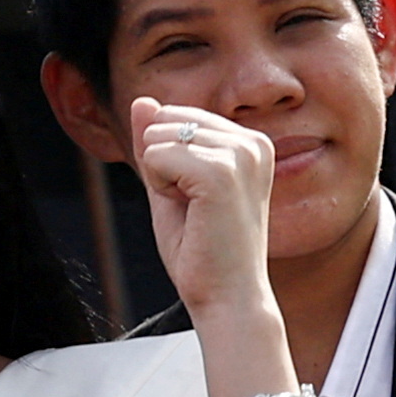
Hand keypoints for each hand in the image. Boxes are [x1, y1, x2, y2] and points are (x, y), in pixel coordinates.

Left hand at [130, 94, 280, 326]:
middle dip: (161, 166)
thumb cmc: (203, 250)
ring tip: (196, 212)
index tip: (196, 199)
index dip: (166, 161)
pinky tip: (193, 215)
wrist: (227, 296)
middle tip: (194, 208)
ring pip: (156, 137)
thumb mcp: (170, 184)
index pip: (174, 116)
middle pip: (163, 121)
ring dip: (161, 179)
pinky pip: (155, 156)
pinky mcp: (222, 171)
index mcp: (250, 142)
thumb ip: (158, 142)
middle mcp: (253, 141)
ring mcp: (241, 154)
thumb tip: (143, 101)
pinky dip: (160, 187)